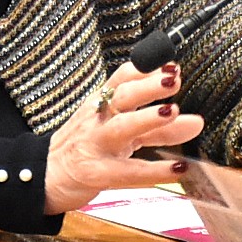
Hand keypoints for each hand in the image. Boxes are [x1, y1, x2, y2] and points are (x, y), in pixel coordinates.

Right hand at [45, 59, 202, 213]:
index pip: (123, 78)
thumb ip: (159, 128)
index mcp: (101, 104)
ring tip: (173, 112)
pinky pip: (128, 171)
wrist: (45, 176)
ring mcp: (96, 145)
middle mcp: (97, 119)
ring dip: (147, 118)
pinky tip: (178, 169)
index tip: (171, 64)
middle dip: (148, 86)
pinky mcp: (97, 173)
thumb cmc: (86, 148)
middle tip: (174, 79)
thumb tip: (196, 121)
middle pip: (122, 96)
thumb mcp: (119, 131)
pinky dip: (154, 171)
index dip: (147, 69)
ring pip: (121, 127)